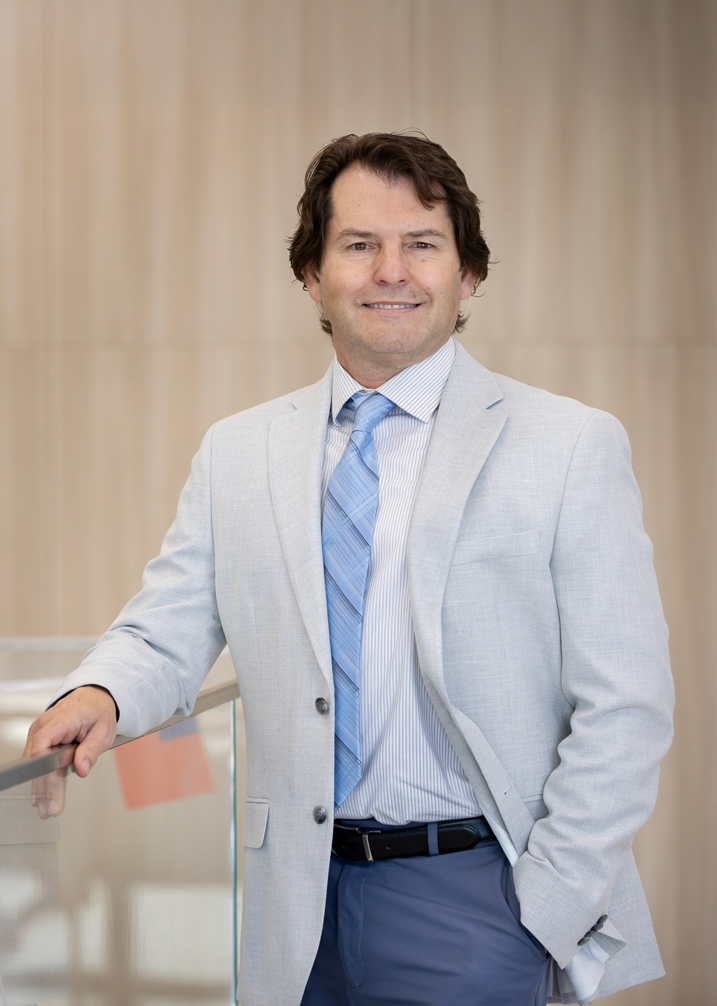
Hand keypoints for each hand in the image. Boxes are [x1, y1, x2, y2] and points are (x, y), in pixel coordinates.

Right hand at [24, 685, 117, 816]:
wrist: (94, 699)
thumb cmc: (98, 712)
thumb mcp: (103, 731)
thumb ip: (91, 750)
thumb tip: (81, 769)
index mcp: (62, 719)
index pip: (43, 743)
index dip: (44, 767)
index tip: (51, 786)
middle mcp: (45, 724)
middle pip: (37, 758)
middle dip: (43, 786)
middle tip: (50, 808)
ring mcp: (40, 731)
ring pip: (36, 762)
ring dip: (42, 785)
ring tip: (47, 808)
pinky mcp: (41, 739)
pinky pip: (40, 760)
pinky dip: (44, 777)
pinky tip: (46, 796)